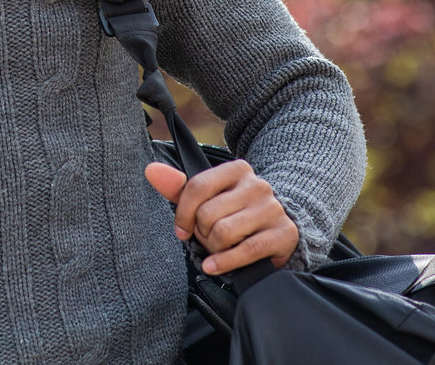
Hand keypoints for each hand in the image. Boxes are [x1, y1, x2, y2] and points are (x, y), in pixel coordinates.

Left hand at [145, 159, 298, 274]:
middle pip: (209, 213)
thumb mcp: (207, 200)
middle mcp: (258, 185)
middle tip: (209, 238)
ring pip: (224, 233)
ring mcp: (273, 209)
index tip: (181, 230)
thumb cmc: (234, 214)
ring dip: (215, 248)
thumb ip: (178, 187)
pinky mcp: (284, 233)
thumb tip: (151, 170)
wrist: (276, 231)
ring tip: (220, 247)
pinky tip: (214, 266)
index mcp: (237, 170)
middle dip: (203, 233)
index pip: (197, 186)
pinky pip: (246, 250)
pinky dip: (225, 262)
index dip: (183, 213)